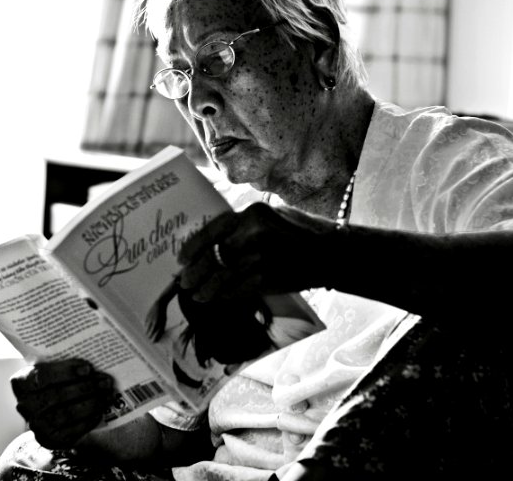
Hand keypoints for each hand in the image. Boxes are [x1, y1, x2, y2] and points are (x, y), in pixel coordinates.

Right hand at [10, 358, 114, 449]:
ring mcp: (36, 425)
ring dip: (92, 403)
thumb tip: (94, 355)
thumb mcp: (51, 369)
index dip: (67, 372)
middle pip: (58, 395)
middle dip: (85, 387)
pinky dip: (89, 420)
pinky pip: (72, 430)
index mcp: (21, 382)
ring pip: (67, 413)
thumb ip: (63, 362)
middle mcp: (25, 405)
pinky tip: (101, 410)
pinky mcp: (49, 440)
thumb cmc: (53, 382)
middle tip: (105, 381)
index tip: (88, 368)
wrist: (45, 411)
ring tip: (107, 394)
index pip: (43, 376)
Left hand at [177, 202, 337, 303]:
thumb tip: (213, 238)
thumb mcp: (272, 215)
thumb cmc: (300, 231)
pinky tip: (218, 299)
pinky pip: (238, 290)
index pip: (213, 230)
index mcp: (253, 213)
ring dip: (207, 290)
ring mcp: (262, 258)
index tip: (181, 258)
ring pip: (223, 278)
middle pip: (214, 257)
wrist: (331, 253)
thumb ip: (244, 224)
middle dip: (195, 273)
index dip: (193, 247)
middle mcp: (255, 234)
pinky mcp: (269, 279)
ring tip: (198, 295)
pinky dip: (225, 296)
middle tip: (185, 282)